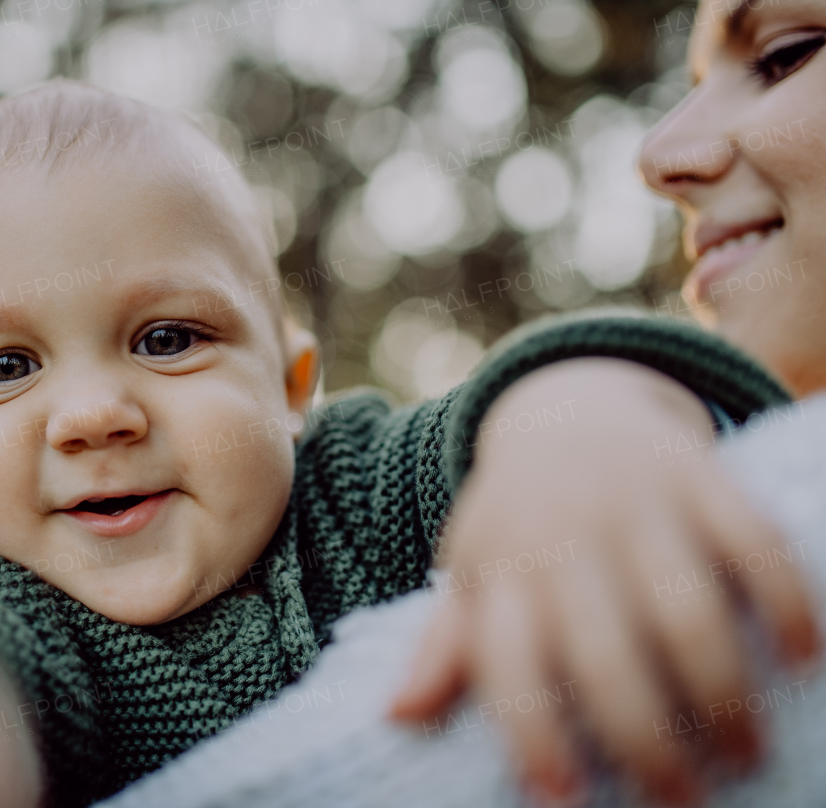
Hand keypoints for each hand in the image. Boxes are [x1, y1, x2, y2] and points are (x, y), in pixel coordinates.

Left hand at [389, 358, 819, 804]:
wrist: (567, 411)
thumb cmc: (517, 520)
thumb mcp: (474, 574)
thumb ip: (447, 648)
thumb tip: (394, 717)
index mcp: (501, 571)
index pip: (507, 665)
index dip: (531, 735)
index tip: (563, 800)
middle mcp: (564, 539)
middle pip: (604, 658)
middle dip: (645, 742)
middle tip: (680, 800)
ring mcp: (634, 505)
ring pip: (685, 615)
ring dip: (723, 696)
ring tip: (747, 755)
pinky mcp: (700, 477)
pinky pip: (753, 544)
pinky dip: (786, 604)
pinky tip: (801, 660)